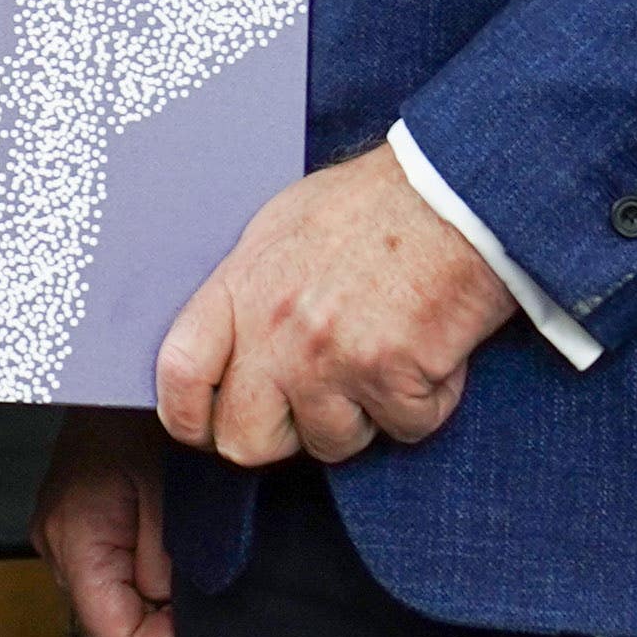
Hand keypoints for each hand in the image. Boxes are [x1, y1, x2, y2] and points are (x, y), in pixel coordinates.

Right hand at [38, 405, 177, 636]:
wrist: (117, 367)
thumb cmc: (143, 414)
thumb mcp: (173, 493)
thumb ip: (171, 562)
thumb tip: (175, 613)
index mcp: (78, 538)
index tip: (195, 607)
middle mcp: (55, 542)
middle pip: (110, 623)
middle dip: (157, 608)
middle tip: (190, 561)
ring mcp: (56, 532)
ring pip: (108, 598)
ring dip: (147, 584)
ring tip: (170, 534)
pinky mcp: (67, 522)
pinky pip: (104, 569)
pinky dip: (134, 561)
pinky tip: (153, 526)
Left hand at [152, 145, 518, 468]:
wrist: (456, 192)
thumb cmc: (375, 204)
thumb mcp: (282, 228)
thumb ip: (249, 290)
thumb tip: (235, 342)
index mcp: (241, 287)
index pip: (180, 374)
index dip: (186, 416)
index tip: (206, 428)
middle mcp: (275, 330)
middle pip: (245, 440)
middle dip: (281, 437)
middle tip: (313, 406)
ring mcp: (330, 359)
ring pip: (330, 444)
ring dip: (363, 417)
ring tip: (383, 361)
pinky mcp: (393, 378)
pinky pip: (405, 428)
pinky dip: (425, 403)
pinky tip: (430, 354)